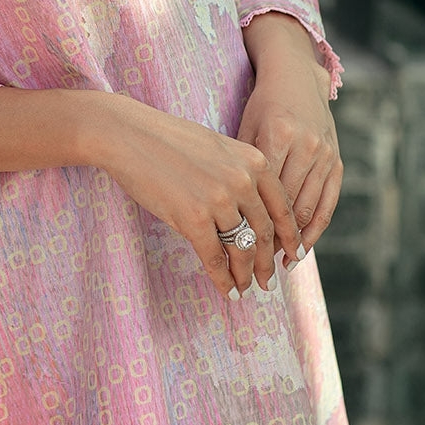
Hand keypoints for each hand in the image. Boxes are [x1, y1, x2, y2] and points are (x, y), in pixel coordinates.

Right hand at [90, 96, 302, 299]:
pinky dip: (222, 279)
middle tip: (268, 281)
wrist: (129, 135)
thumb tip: (252, 211)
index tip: (294, 255)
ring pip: (242, 249)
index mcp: (254, 161)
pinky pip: (215, 258)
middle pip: (264, 233)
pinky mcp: (193, 219)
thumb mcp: (218, 148)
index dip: (290, 237)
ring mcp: (219, 200)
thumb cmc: (168, 140)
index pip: (283, 208)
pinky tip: (226, 290)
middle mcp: (243, 180)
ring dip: (245, 274)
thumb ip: (241, 174)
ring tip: (245, 287)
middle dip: (267, 263)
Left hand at [237, 12, 342, 256]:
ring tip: (277, 263)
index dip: (253, 224)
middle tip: (257, 267)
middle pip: (287, 205)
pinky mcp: (336, 161)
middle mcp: (305, 146)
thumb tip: (224, 208)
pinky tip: (302, 248)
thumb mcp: (244, 127)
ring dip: (294, 240)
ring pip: (308, 208)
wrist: (298, 77)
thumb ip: (239, 164)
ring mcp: (324, 154)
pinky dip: (316, 229)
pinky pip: (328, 202)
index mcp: (276, 136)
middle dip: (272, 239)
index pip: (263, 192)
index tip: (239, 247)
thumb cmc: (261, 104)